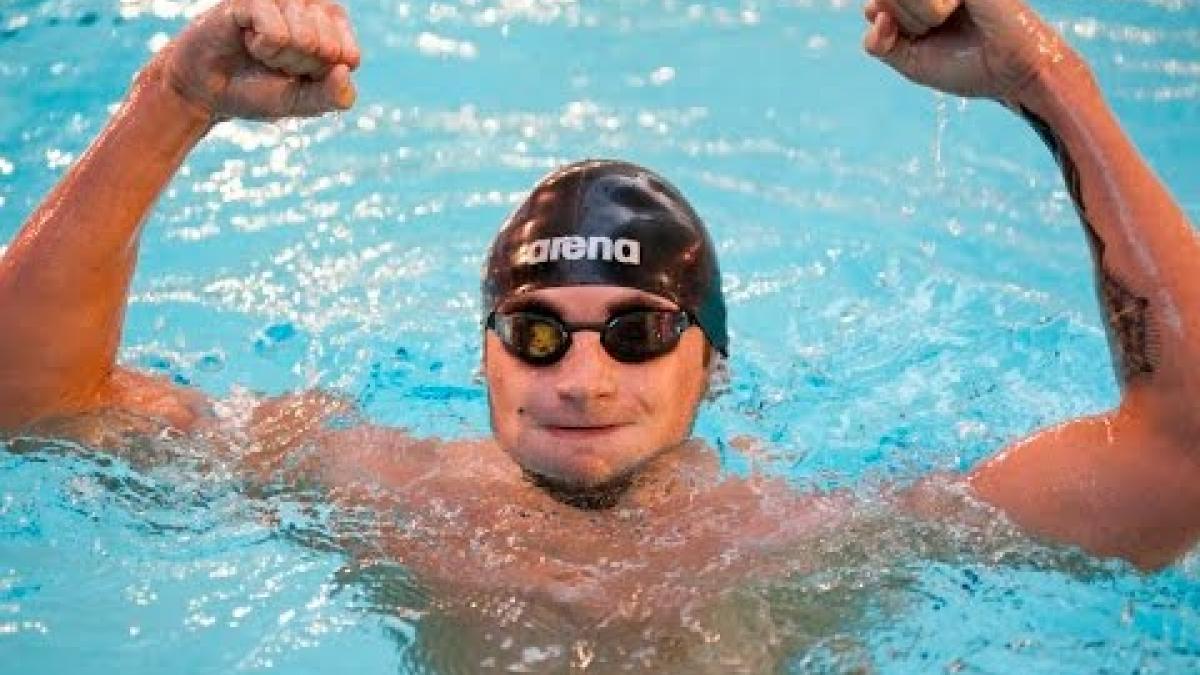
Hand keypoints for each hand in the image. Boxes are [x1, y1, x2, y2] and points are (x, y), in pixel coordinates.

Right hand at [147, 0, 360, 121]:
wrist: (208, 91)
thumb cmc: (258, 90)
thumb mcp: (303, 102)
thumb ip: (334, 95)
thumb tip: (345, 71)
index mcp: (334, 26)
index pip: (349, 57)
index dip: (322, 76)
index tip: (299, 73)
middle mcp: (312, 4)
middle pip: (327, 48)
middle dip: (300, 67)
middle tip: (276, 62)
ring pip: (305, 39)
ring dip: (279, 58)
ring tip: (261, 51)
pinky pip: (277, 33)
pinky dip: (262, 48)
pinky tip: (247, 39)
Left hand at [861, 0, 1082, 101]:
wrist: (1013, 69)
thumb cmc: (966, 67)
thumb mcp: (911, 63)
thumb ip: (879, 44)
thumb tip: (871, 11)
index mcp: (913, 7)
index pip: (872, 8)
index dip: (884, 29)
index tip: (918, 40)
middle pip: (879, 0)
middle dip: (904, 24)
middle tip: (938, 31)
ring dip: (917, 16)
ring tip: (949, 20)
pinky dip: (935, 7)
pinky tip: (961, 7)